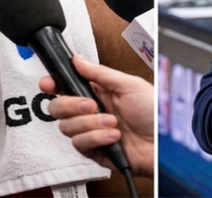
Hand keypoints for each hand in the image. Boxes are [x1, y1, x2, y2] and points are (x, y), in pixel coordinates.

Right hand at [39, 56, 153, 177]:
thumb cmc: (153, 113)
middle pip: (57, 108)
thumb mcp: (129, 85)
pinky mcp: (93, 151)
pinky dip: (97, 137)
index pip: (65, 87)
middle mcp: (90, 112)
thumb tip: (77, 60)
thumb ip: (100, 73)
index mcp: (97, 92)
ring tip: (113, 123)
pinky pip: (80, 144)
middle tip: (91, 105)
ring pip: (66, 127)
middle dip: (71, 105)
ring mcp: (90, 132)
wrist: (163, 144)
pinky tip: (114, 135)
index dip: (52, 84)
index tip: (48, 83)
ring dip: (90, 124)